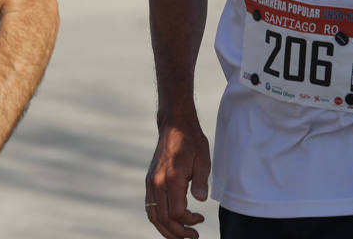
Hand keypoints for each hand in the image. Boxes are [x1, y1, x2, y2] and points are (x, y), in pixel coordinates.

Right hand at [145, 121, 210, 238]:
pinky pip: (150, 207)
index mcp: (171, 178)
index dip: (189, 222)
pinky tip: (171, 221)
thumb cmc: (192, 141)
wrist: (175, 125)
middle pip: (163, 219)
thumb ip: (201, 181)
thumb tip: (201, 200)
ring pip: (153, 216)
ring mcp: (151, 182)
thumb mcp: (203, 159)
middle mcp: (157, 182)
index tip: (200, 219)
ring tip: (181, 234)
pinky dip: (159, 219)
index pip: (177, 212)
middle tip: (193, 236)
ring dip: (167, 230)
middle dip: (178, 233)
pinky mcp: (149, 181)